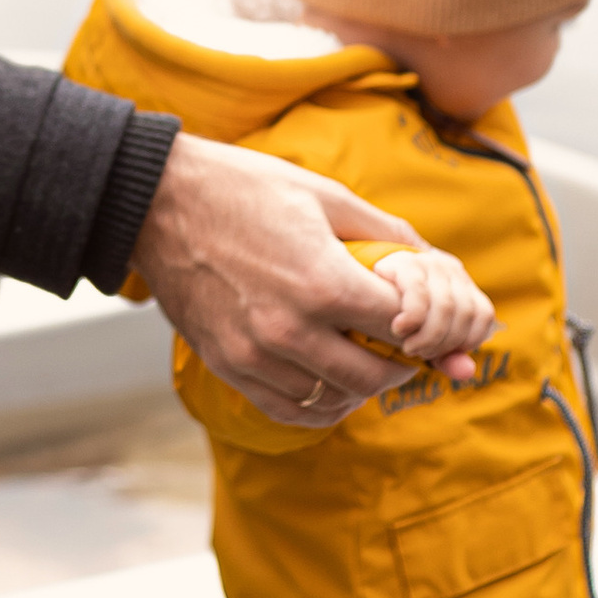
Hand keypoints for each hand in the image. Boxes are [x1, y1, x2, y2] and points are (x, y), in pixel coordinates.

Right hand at [133, 134, 478, 424]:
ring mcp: (254, 354)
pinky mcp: (226, 365)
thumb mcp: (325, 195)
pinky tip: (329, 384)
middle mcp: (289, 328)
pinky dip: (319, 405)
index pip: (402, 329)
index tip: (429, 326)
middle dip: (402, 366)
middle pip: (373, 376)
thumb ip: (387, 234)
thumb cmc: (245, 188)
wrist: (157, 201)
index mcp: (322, 281)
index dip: (427, 330)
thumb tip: (440, 265)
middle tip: (405, 351)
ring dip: (361, 388)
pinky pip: (288, 409)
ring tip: (365, 362)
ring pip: (333, 400)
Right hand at [370, 246, 494, 376]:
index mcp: (458, 282)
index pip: (483, 315)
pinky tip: (399, 329)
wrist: (353, 286)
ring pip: (448, 307)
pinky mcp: (403, 262)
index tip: (440, 353)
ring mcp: (427, 262)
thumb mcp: (423, 338)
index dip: (466, 340)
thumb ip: (446, 355)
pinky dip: (413, 319)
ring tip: (408, 347)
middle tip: (419, 354)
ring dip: (429, 337)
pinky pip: (421, 295)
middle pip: (466, 313)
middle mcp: (447, 267)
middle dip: (444, 344)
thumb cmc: (389, 316)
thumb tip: (467, 372)